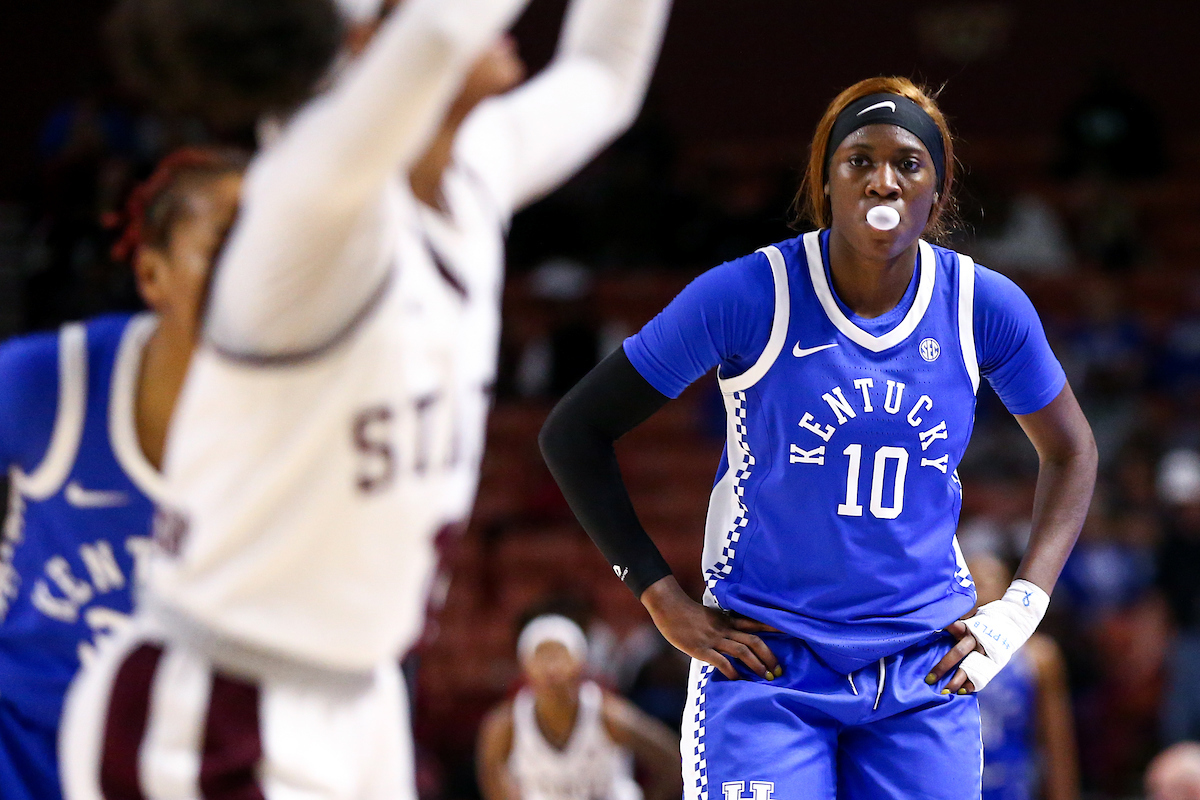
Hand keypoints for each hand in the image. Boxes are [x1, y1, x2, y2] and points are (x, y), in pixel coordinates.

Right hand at [640, 575, 780, 680]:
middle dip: (769, 656)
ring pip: (742, 651)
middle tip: (778, 670)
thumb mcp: (710, 616)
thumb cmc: (687, 613)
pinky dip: (732, 671)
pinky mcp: (701, 648)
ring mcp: (713, 638)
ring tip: (765, 677)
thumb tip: (733, 638)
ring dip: (756, 665)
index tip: (790, 633)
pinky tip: (738, 680)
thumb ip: (722, 626)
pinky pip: (721, 661)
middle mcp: (724, 629)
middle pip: (754, 640)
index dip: (773, 627)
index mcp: (727, 620)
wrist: (668, 607)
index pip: (755, 622)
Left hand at [926, 616, 984, 694]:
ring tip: (944, 691)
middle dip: (943, 667)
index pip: (953, 626)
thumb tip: (926, 630)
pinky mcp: (991, 664)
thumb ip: (948, 627)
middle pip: (958, 653)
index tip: (930, 632)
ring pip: (970, 669)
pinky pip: (981, 677)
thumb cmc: (974, 629)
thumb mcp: (964, 623)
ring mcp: (984, 654)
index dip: (944, 628)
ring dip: (956, 681)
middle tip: (929, 679)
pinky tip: (960, 692)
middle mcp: (974, 641)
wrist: (1004, 628)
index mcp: (965, 629)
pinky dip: (970, 686)